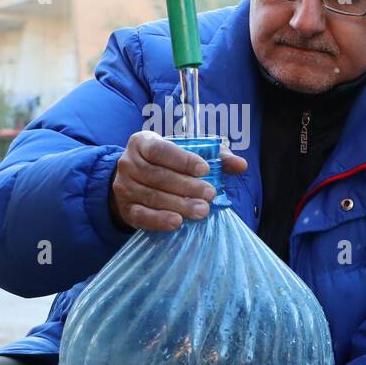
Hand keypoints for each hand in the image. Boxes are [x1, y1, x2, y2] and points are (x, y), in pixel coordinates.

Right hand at [108, 130, 246, 231]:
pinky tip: (177, 222)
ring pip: (153, 196)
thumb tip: (241, 165)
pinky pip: (142, 215)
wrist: (133, 182)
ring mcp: (124, 187)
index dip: (183, 160)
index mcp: (143, 142)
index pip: (161, 150)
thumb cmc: (165, 164)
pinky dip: (159, 220)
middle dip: (187, 186)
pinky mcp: (126, 209)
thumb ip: (214, 156)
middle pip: (159, 176)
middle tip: (210, 194)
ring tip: (202, 210)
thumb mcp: (184, 153)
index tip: (205, 170)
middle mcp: (129, 163)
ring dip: (179, 205)